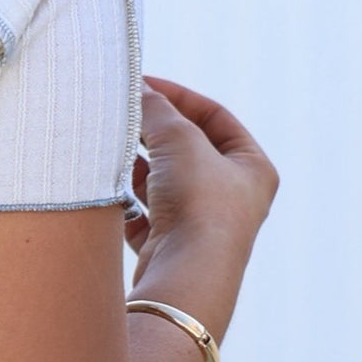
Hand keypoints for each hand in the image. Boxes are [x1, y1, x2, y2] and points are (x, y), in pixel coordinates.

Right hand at [124, 77, 277, 295]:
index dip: (179, 96)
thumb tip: (139, 91)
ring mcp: (201, 225)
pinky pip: (144, 214)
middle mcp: (233, 197)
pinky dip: (126, 198)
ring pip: (164, 181)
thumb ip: (158, 109)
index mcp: (253, 168)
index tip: (142, 85)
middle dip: (154, 130)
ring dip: (138, 163)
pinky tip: (109, 186)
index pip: (215, 116)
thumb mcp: (180, 140)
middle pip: (188, 149)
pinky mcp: (170, 247)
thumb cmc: (200, 204)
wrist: (185, 276)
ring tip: (110, 145)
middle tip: (121, 112)